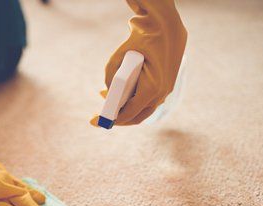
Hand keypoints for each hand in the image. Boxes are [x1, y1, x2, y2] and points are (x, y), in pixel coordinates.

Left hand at [91, 0, 186, 125]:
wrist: (164, 27)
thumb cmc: (140, 41)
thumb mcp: (118, 56)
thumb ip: (110, 76)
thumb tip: (107, 91)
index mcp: (152, 88)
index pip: (130, 113)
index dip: (112, 119)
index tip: (97, 122)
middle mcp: (161, 93)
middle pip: (137, 116)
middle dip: (117, 117)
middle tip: (100, 117)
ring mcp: (165, 91)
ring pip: (142, 109)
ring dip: (125, 107)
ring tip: (104, 98)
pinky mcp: (164, 86)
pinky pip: (147, 100)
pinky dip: (133, 100)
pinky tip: (119, 93)